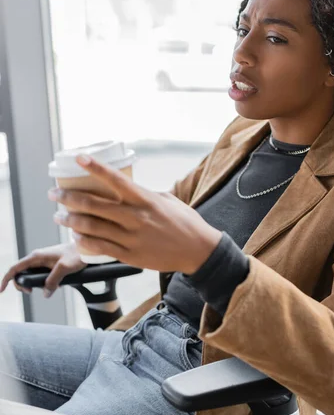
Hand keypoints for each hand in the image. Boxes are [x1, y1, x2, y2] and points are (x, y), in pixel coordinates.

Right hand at [0, 242, 86, 298]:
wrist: (87, 249)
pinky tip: (53, 286)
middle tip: (32, 292)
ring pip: (31, 276)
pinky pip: (41, 276)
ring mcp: (43, 261)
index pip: (14, 268)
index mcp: (36, 256)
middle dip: (22, 285)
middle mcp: (37, 258)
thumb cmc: (77, 254)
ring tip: (46, 289)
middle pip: (20, 274)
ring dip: (34, 285)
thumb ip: (53, 280)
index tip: (1, 290)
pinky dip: (43, 283)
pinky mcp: (49, 265)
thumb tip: (45, 293)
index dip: (6, 279)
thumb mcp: (64, 268)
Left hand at [48, 154, 221, 274]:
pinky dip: (84, 242)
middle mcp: (136, 217)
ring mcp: (132, 238)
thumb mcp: (166, 201)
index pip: (115, 180)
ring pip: (93, 228)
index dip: (94, 168)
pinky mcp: (130, 255)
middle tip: (54, 195)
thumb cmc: (184, 222)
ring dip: (71, 221)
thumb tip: (126, 189)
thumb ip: (144, 195)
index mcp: (145, 200)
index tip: (78, 158)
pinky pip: (101, 248)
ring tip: (59, 217)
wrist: (198, 251)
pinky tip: (75, 238)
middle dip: (69, 198)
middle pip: (94, 205)